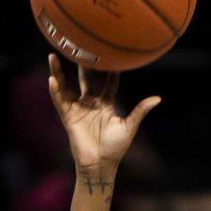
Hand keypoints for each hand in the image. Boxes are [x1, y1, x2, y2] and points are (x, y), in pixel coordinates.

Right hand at [47, 57, 158, 179]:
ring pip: (66, 87)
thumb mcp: (130, 126)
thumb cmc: (116, 148)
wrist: (100, 164)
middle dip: (83, 65)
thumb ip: (141, 110)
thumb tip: (158, 98)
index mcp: (106, 106)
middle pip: (85, 80)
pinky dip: (56, 90)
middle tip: (81, 47)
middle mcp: (90, 105)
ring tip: (54, 55)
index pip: (109, 84)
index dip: (112, 72)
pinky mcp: (68, 117)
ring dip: (59, 72)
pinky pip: (60, 101)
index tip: (113, 58)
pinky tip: (52, 78)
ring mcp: (78, 110)